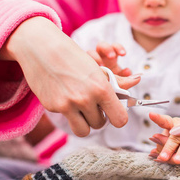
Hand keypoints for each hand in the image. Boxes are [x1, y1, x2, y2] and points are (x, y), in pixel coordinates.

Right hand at [0, 17, 140, 136]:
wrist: (43, 49)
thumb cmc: (75, 57)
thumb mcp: (98, 69)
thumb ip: (116, 82)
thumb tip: (137, 80)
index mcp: (102, 88)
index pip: (120, 119)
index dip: (118, 117)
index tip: (114, 112)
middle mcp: (86, 99)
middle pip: (100, 125)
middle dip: (98, 117)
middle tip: (95, 106)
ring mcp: (68, 105)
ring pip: (84, 131)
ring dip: (85, 122)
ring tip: (83, 109)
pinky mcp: (54, 107)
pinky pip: (67, 119)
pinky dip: (69, 112)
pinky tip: (65, 96)